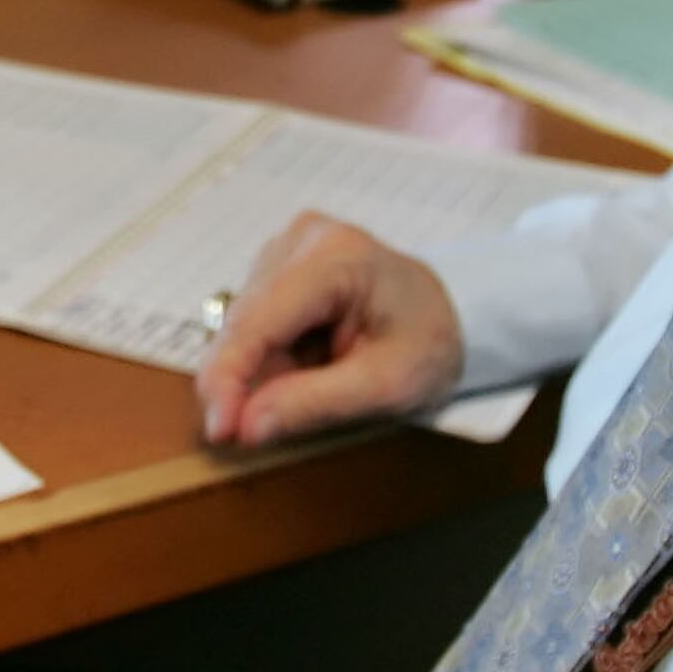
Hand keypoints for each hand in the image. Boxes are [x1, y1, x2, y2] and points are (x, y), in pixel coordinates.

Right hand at [195, 213, 464, 448]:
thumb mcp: (387, 386)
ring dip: (259, 372)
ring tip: (315, 384)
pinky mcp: (279, 264)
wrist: (453, 314)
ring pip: (242, 326)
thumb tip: (246, 427)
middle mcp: (303, 239)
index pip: (260, 320)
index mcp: (338, 257)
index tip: (219, 431)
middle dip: (243, 383)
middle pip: (244, 323)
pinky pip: (252, 323)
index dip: (229, 377)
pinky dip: (268, 358)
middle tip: (256, 433)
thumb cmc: (429, 345)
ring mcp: (288, 247)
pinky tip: (304, 367)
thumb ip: (316, 404)